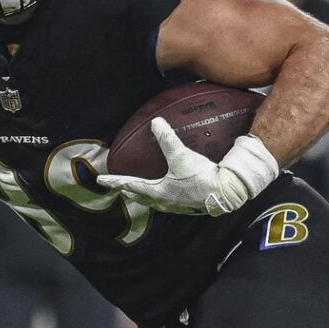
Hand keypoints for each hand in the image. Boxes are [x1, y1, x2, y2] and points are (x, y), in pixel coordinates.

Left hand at [97, 118, 278, 216]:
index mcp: (159, 191)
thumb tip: (156, 123)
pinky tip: (169, 190)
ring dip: (145, 195)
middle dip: (129, 191)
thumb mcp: (181, 156)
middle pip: (141, 197)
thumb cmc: (202, 177)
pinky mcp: (189, 203)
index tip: (101, 180)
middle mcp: (165, 201)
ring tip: (141, 190)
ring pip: (154, 201)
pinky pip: (169, 200)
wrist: (226, 191)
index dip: (115, 181)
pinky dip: (162, 195)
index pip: (131, 185)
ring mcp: (177, 205)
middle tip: (120, 186)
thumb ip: (167, 139)